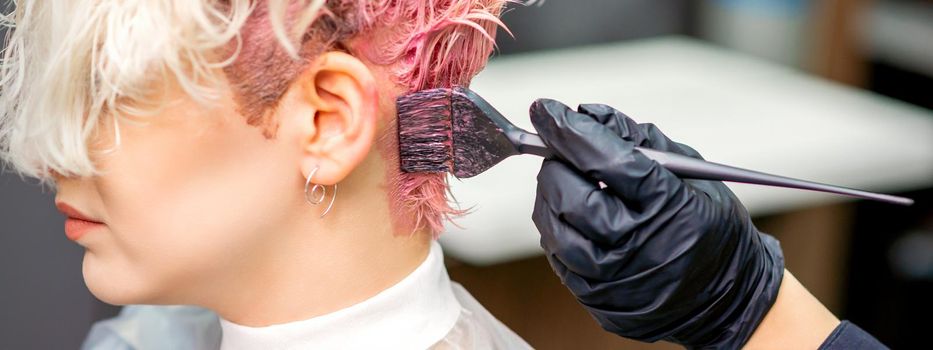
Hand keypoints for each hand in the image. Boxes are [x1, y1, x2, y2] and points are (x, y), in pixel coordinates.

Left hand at [529, 99, 783, 347]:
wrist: (725, 299)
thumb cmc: (708, 225)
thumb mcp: (689, 171)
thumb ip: (638, 138)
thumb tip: (587, 113)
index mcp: (670, 205)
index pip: (608, 160)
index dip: (571, 131)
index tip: (546, 111)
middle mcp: (640, 246)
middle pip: (573, 196)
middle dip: (556, 163)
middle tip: (558, 150)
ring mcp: (615, 278)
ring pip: (555, 228)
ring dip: (550, 195)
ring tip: (565, 181)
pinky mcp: (597, 299)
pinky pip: (558, 257)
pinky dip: (557, 228)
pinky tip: (571, 215)